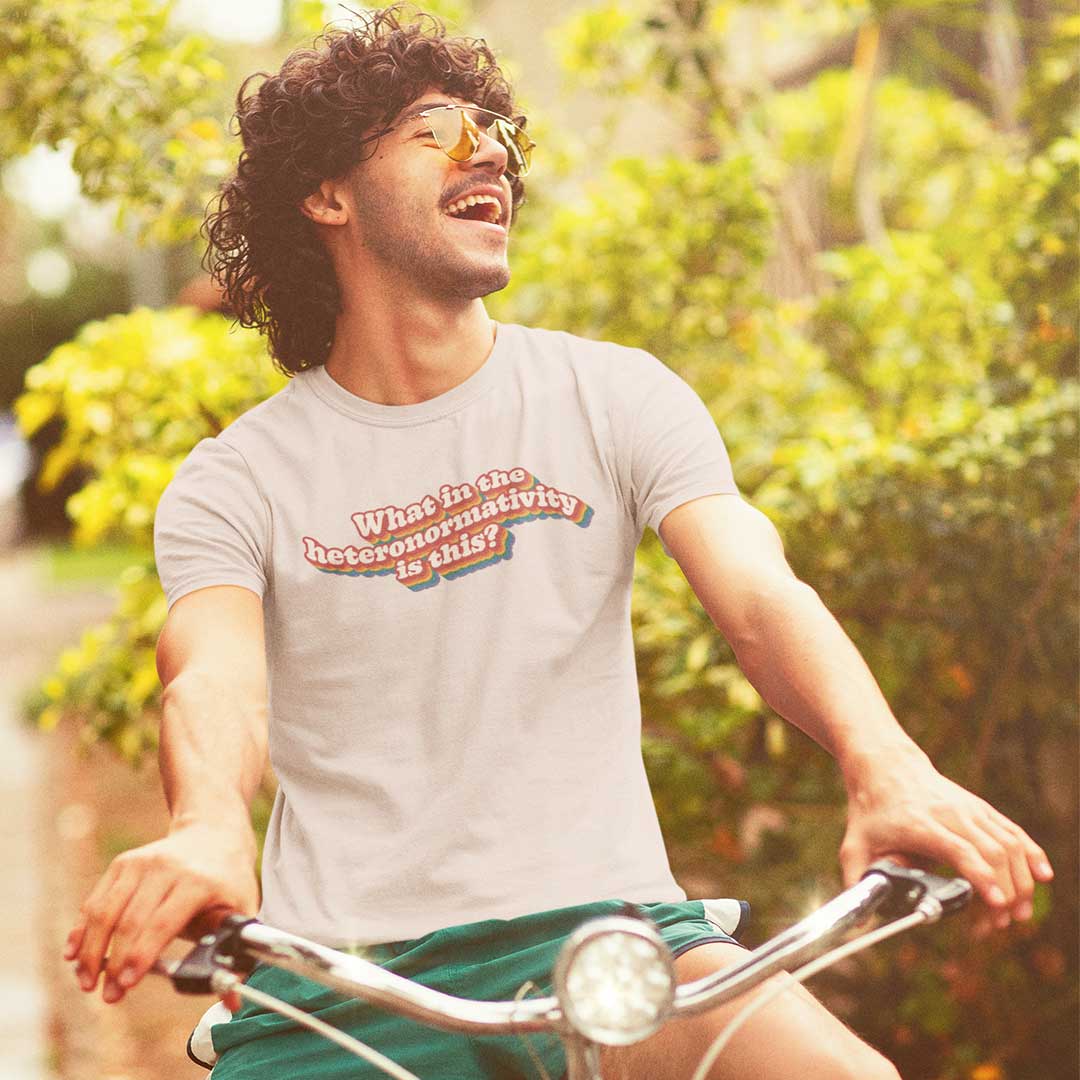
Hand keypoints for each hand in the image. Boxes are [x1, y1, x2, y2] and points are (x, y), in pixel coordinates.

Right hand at [64, 821, 258, 1003]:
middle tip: (108, 995)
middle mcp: (167, 868)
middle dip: (114, 963)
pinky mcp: (124, 863)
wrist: (213, 832)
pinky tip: (75, 954)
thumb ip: (234, 953)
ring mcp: (142, 862)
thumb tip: (232, 1002)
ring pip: (106, 910)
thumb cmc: (228, 879)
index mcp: (199, 882)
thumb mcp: (243, 908)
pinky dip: (82, 928)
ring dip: (91, 950)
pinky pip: (96, 899)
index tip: (126, 985)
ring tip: (88, 982)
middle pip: (130, 921)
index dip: (141, 955)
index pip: (162, 923)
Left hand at [838, 752, 1053, 934]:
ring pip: (1008, 842)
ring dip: (1021, 879)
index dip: (981, 877)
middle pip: (991, 851)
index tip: (996, 904)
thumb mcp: (854, 842)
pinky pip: (1013, 830)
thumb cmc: (871, 808)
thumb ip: (856, 879)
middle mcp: (950, 814)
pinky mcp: (980, 807)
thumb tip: (857, 918)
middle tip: (1005, 922)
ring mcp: (969, 808)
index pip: (959, 850)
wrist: (886, 765)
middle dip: (1006, 890)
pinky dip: (1032, 853)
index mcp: (919, 824)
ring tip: (1019, 912)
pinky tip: (1043, 876)